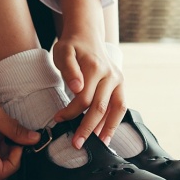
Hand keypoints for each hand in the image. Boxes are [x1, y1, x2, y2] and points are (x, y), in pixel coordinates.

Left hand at [51, 0, 128, 148]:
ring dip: (108, 129)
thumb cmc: (72, 46)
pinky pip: (120, 106)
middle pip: (100, 107)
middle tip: (77, 144)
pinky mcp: (120, 85)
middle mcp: (111, 75)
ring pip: (116, 109)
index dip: (71, 112)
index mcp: (96, 68)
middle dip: (88, 128)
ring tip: (100, 144)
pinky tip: (106, 134)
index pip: (84, 99)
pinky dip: (114, 121)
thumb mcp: (63, 52)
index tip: (58, 119)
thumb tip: (77, 88)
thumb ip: (69, 70)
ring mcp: (118, 80)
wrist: (87, 35)